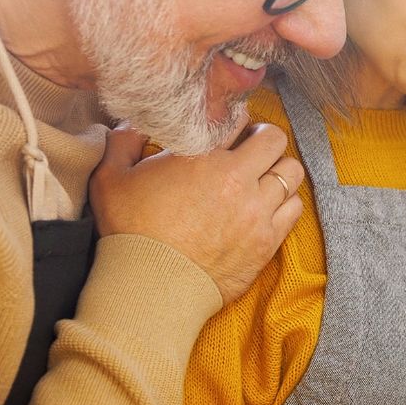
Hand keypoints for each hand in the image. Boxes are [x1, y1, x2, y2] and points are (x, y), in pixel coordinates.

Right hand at [88, 121, 303, 305]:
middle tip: (250, 149)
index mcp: (202, 156)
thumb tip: (133, 122)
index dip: (233, 120)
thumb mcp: (111, 177)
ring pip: (291, 173)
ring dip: (278, 171)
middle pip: (275, 139)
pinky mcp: (266, 241)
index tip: (226, 131)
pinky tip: (265, 207)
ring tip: (261, 179)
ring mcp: (257, 211)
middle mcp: (237, 179)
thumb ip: (123, 140)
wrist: (150, 287)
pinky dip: (285, 203)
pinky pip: (295, 208)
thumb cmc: (129, 231)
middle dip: (264, 139)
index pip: (238, 117)